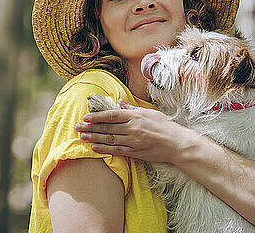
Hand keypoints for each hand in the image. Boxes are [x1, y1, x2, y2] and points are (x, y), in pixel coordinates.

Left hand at [75, 100, 189, 162]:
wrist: (177, 143)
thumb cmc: (165, 126)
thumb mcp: (149, 112)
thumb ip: (132, 108)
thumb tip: (119, 102)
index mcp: (136, 116)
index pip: (112, 115)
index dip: (97, 116)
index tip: (86, 116)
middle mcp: (133, 128)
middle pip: (108, 127)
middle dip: (91, 127)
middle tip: (77, 127)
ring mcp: (134, 141)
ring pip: (110, 139)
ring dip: (94, 138)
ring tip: (82, 137)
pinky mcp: (136, 152)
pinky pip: (117, 150)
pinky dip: (105, 149)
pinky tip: (95, 147)